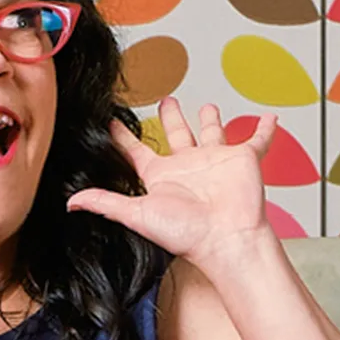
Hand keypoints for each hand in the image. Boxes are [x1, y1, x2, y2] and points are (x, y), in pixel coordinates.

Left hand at [67, 97, 278, 272]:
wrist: (225, 239)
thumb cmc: (185, 232)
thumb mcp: (137, 213)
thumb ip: (106, 203)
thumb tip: (71, 203)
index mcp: (162, 176)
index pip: (137, 151)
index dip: (123, 137)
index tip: (112, 122)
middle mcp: (188, 166)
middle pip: (176, 135)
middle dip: (171, 117)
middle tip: (166, 100)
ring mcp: (216, 162)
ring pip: (213, 133)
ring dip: (211, 120)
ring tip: (208, 106)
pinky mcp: (243, 160)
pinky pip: (257, 140)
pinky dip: (265, 129)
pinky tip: (269, 117)